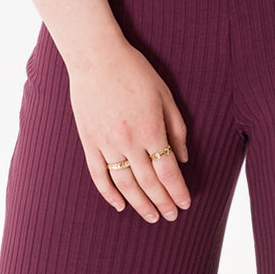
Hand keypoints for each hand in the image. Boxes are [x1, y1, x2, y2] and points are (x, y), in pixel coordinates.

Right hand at [66, 39, 191, 222]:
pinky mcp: (89, 141)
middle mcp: (129, 141)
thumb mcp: (164, 94)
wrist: (96, 56)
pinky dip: (109, 194)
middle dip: (163, 202)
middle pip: (149, 183)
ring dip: (140, 204)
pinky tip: (120, 206)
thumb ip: (176, 127)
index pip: (168, 171)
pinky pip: (99, 175)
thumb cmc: (134, 71)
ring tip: (152, 217)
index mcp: (151, 129)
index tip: (185, 204)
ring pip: (125, 184)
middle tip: (172, 216)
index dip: (178, 191)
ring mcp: (106, 143)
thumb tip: (184, 158)